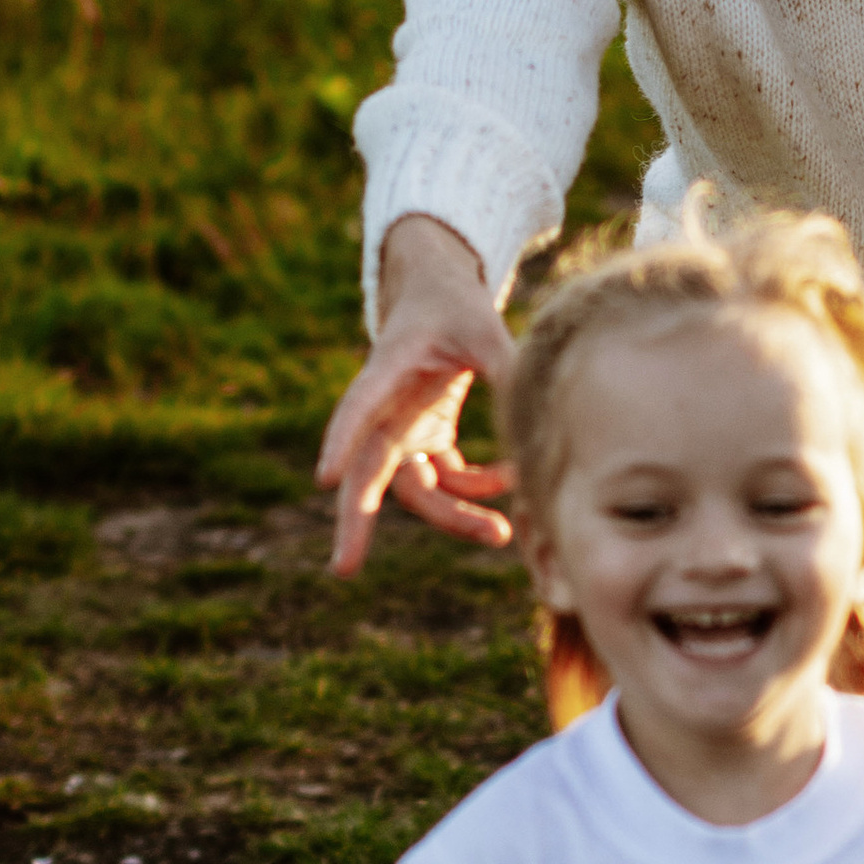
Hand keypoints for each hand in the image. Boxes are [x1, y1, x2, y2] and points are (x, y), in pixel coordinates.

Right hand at [317, 215, 518, 577]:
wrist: (437, 293)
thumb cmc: (454, 304)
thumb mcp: (485, 325)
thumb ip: (507, 366)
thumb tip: (537, 414)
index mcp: (389, 369)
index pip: (361, 406)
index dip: (343, 438)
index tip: (327, 477)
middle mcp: (386, 408)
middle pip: (366, 472)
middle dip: (355, 521)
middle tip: (343, 569)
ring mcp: (403, 428)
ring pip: (414, 489)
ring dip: (453, 515)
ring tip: (501, 534)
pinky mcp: (423, 437)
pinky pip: (443, 480)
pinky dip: (475, 487)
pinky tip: (513, 480)